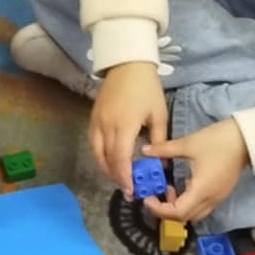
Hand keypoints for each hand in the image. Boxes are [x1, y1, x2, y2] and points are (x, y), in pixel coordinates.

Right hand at [89, 63, 167, 194]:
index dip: (124, 177)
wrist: (127, 64)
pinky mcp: (92, 118)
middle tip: (128, 191)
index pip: (120, 158)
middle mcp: (106, 126)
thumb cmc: (147, 88)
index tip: (132, 190)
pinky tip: (110, 162)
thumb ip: (159, 140)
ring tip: (119, 179)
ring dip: (107, 169)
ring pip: (97, 153)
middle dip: (116, 178)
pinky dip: (100, 156)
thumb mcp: (158, 114)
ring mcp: (96, 122)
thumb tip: (162, 163)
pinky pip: (93, 143)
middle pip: (107, 159)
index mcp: (124, 125)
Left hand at [143, 120, 247, 222]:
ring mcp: (218, 197)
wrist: (248, 137)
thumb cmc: (220, 140)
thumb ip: (165, 150)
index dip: (159, 210)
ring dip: (178, 207)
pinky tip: (183, 185)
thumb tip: (146, 150)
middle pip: (185, 217)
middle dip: (166, 210)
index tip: (148, 198)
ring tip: (168, 189)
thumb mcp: (188, 143)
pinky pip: (202, 206)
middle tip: (154, 195)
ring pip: (194, 213)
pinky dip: (189, 202)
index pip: (177, 213)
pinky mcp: (221, 192)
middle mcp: (210, 199)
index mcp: (201, 190)